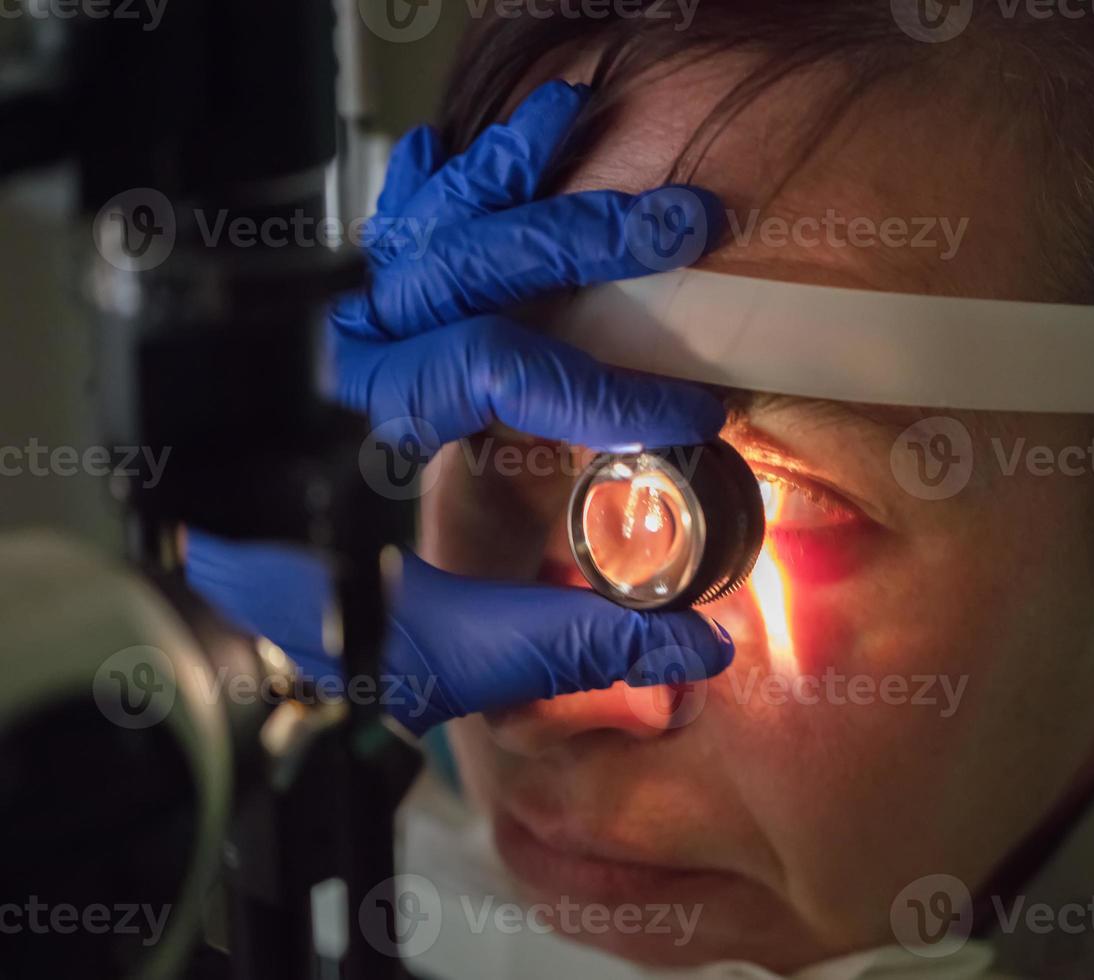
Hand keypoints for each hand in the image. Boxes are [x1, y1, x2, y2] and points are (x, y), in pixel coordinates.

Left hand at [186, 80, 733, 734]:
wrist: (237, 616)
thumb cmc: (327, 635)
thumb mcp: (446, 655)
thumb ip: (571, 644)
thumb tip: (700, 648)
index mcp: (357, 440)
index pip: (489, 369)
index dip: (600, 388)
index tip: (687, 414)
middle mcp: (331, 369)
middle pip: (463, 268)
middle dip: (581, 238)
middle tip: (680, 223)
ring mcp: (325, 341)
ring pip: (414, 230)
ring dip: (500, 174)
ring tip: (569, 117)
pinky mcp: (329, 338)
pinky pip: (371, 245)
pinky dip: (416, 195)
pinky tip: (448, 154)